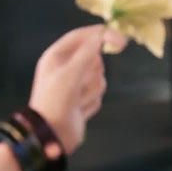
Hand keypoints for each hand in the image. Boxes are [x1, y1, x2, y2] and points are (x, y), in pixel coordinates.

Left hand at [28, 25, 125, 154]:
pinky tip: (78, 110)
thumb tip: (103, 35)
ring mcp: (75, 84)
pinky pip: (99, 94)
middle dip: (91, 72)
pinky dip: (91, 102)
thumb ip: (87, 53)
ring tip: (76, 101)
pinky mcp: (83, 100)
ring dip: (91, 90)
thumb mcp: (69, 74)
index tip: (121, 39)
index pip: (82, 36)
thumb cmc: (54, 101)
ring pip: (99, 77)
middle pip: (95, 58)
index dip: (101, 34)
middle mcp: (66, 68)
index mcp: (57, 56)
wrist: (50, 136)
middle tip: (78, 84)